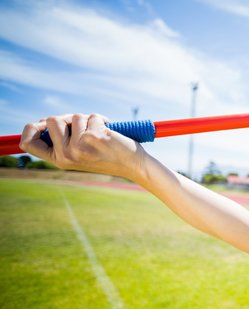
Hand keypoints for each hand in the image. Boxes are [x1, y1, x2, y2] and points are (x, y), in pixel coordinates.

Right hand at [19, 113, 146, 179]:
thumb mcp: (79, 152)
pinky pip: (91, 116)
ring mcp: (78, 147)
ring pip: (74, 116)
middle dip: (69, 117)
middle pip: (51, 120)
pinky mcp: (92, 137)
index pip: (29, 143)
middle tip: (84, 125)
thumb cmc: (106, 156)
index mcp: (59, 160)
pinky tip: (109, 131)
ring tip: (100, 132)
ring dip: (88, 119)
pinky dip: (101, 119)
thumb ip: (63, 140)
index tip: (42, 122)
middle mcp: (65, 155)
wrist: (132, 165)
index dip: (30, 128)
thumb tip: (44, 121)